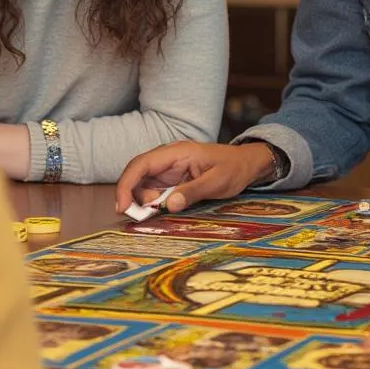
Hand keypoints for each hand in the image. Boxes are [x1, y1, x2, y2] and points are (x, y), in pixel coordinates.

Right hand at [114, 141, 274, 213]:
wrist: (247, 164)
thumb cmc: (234, 168)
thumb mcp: (217, 182)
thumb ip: (193, 192)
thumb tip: (169, 205)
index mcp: (177, 152)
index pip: (142, 164)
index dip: (126, 183)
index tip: (122, 206)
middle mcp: (168, 158)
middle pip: (137, 174)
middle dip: (132, 195)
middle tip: (140, 216)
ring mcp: (169, 169)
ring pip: (143, 183)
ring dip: (144, 200)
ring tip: (158, 212)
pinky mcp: (172, 179)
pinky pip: (154, 189)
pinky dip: (152, 202)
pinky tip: (160, 210)